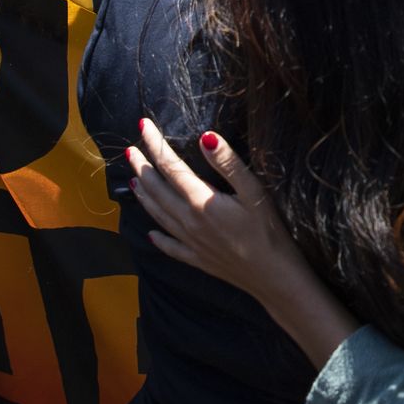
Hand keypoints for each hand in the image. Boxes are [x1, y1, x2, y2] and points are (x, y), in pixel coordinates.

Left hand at [126, 117, 308, 307]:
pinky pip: (169, 246)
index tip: (142, 125)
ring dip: (143, 196)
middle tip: (130, 150)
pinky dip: (157, 237)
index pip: (170, 166)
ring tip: (133, 181)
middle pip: (157, 190)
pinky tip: (151, 233)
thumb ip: (228, 164)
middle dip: (142, 167)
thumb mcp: (254, 192)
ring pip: (157, 214)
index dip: (154, 144)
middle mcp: (188, 221)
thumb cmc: (269, 232)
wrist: (273, 278)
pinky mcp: (196, 259)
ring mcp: (190, 242)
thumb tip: (205, 136)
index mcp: (200, 201)